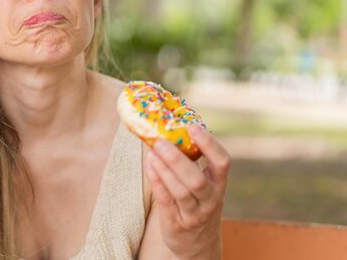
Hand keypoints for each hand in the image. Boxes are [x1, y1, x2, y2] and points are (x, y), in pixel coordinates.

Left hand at [145, 125, 229, 259]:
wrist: (198, 244)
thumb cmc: (198, 202)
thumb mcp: (204, 184)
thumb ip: (192, 161)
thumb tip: (170, 127)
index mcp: (219, 183)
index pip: (222, 162)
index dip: (209, 144)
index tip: (193, 126)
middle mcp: (210, 199)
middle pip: (196, 179)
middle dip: (177, 159)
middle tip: (160, 141)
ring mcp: (194, 213)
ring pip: (180, 191)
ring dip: (164, 169)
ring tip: (151, 151)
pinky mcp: (177, 223)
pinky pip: (166, 201)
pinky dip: (157, 182)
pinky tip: (149, 166)